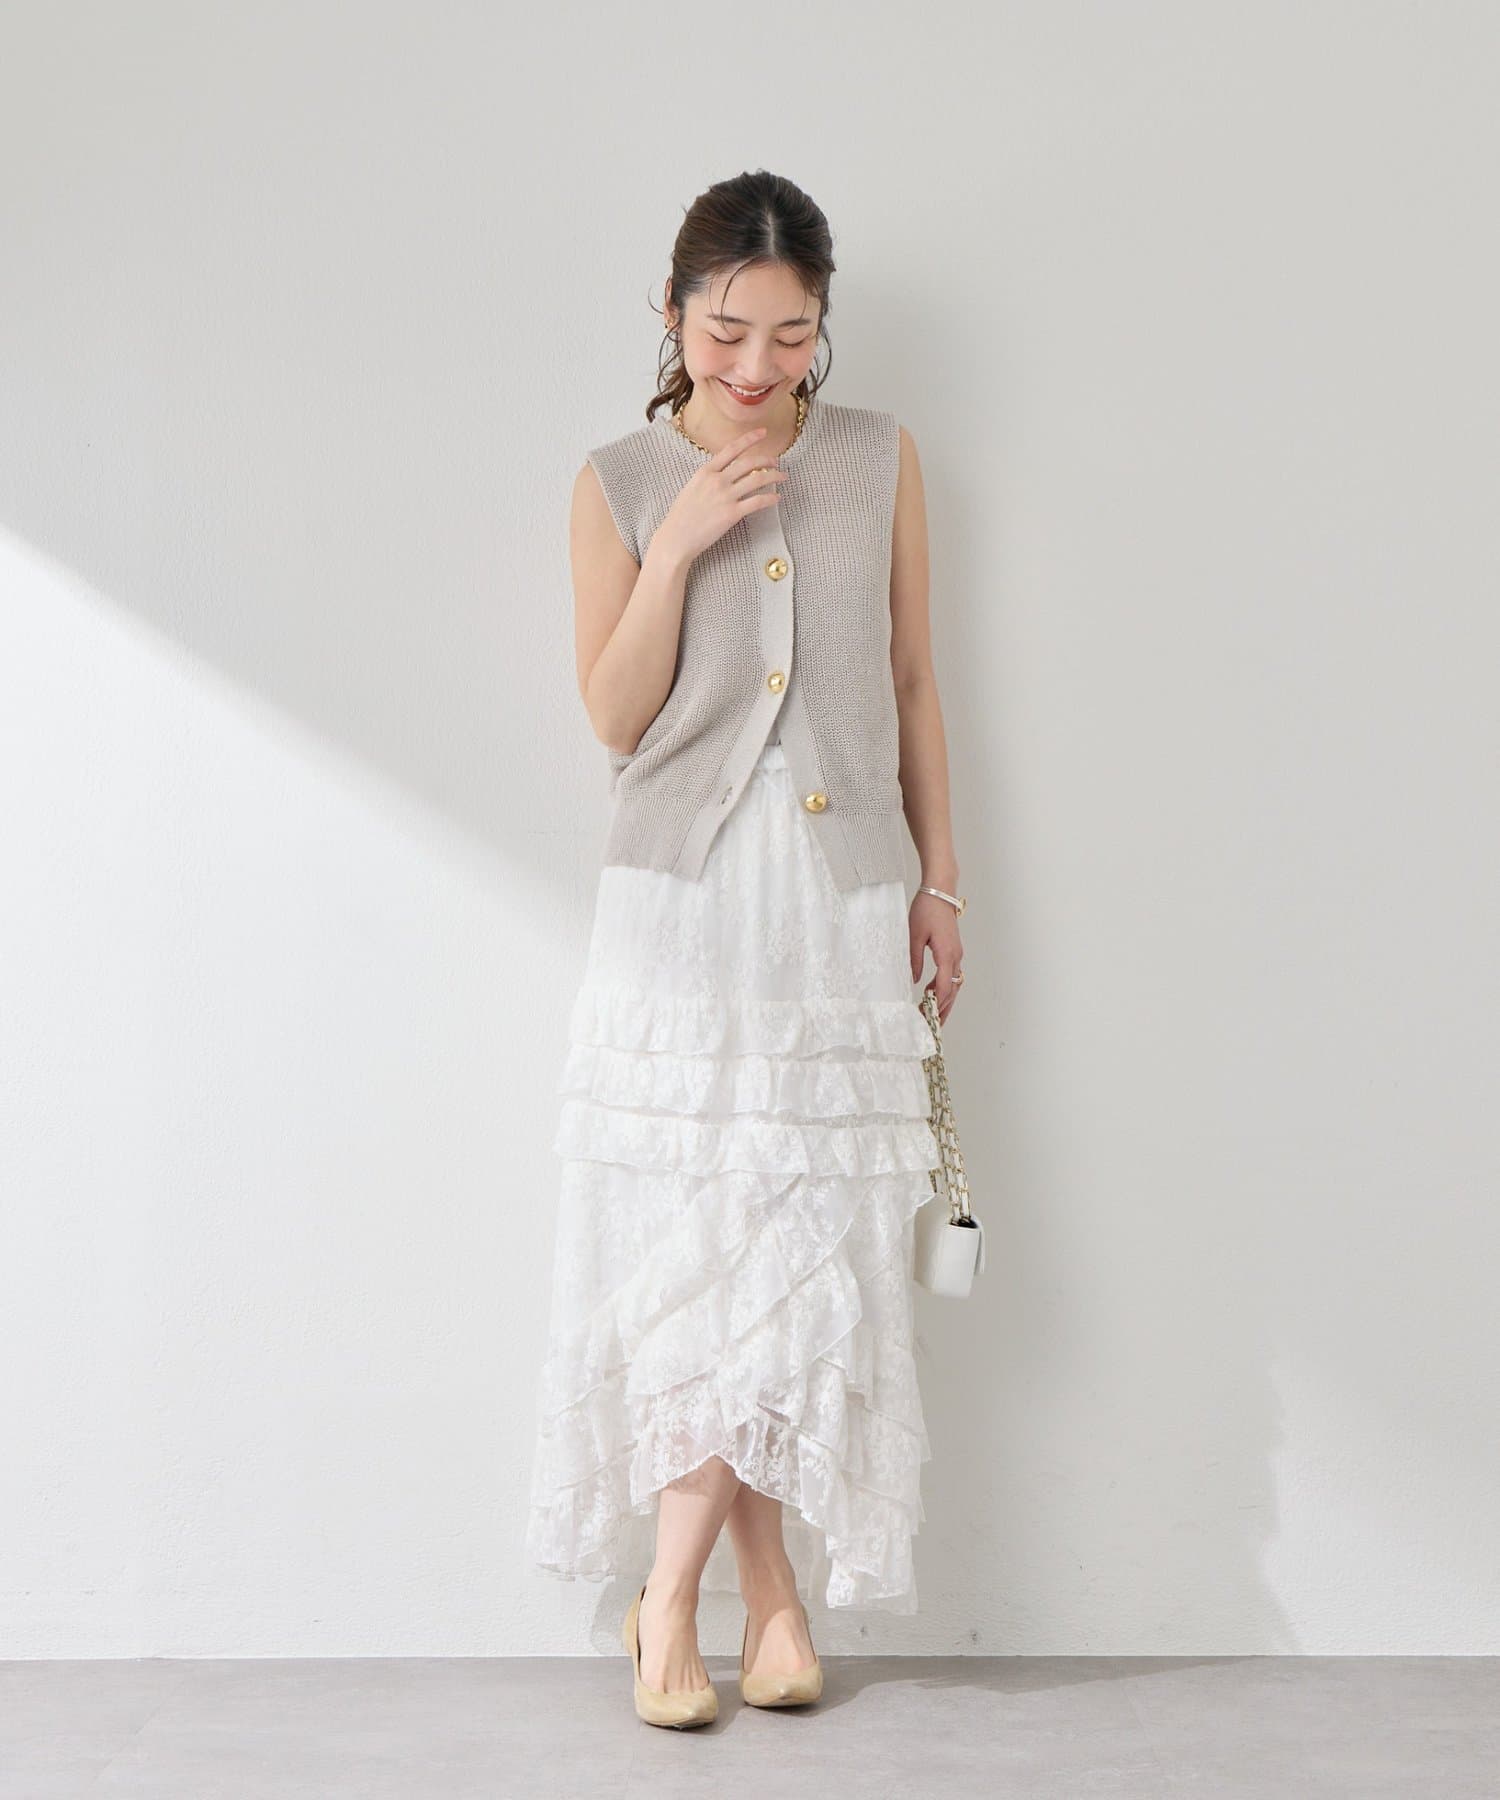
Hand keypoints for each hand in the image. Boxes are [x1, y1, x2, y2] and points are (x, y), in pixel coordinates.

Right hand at [654, 426, 788, 564]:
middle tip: (775, 462)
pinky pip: (757, 502)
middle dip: (766, 459)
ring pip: (757, 479)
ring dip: (773, 476)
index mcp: (705, 472)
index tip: (762, 432)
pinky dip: (770, 498)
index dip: (749, 438)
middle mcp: (717, 481)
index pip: (731, 449)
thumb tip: (722, 472)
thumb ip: (708, 478)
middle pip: (749, 463)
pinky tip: (777, 498)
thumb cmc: (681, 516)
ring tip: (782, 477)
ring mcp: (725, 497)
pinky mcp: (732, 514)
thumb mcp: (691, 488)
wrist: (676, 538)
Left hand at [910, 891, 963, 1024]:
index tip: (927, 1018)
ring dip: (946, 1001)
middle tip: (933, 1026)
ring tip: (936, 1017)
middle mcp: (956, 956)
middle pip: (952, 991)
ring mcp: (957, 953)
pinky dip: (945, 988)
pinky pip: (953, 975)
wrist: (941, 890)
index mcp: (947, 954)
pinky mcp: (954, 950)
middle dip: (943, 1009)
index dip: (936, 1005)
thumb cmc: (927, 909)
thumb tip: (913, 981)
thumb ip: (913, 960)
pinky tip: (934, 995)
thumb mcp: (913, 935)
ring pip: (954, 984)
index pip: (943, 988)